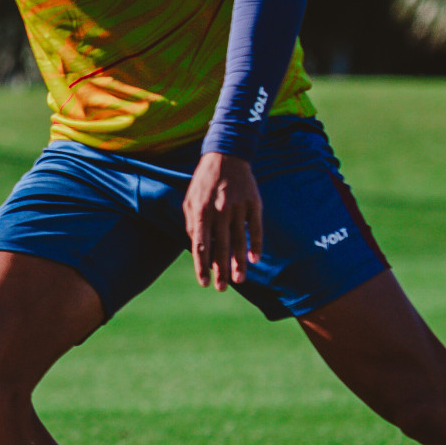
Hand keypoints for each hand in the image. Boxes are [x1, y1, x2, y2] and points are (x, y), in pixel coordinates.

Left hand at [182, 151, 262, 291]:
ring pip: (239, 241)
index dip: (202, 266)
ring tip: (239, 279)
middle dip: (221, 271)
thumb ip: (191, 223)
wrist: (226, 155)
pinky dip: (256, 244)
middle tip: (222, 288)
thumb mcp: (190, 199)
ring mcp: (237, 207)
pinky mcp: (253, 203)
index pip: (201, 245)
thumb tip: (198, 248)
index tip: (203, 283)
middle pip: (220, 247)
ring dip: (238, 263)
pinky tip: (255, 259)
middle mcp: (219, 211)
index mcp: (201, 211)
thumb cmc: (204, 182)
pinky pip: (255, 227)